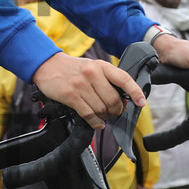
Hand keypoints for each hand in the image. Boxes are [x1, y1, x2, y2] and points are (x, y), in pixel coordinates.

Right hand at [31, 53, 145, 128]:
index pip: (124, 79)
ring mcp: (81, 85)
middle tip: (114, 112)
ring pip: (101, 109)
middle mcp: (92, 74)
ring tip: (102, 116)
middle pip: (113, 99)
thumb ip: (106, 80)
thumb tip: (122, 100)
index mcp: (101, 66)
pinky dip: (95, 122)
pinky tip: (97, 122)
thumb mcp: (92, 67)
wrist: (48, 65)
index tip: (141, 103)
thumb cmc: (73, 69)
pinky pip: (89, 114)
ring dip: (104, 117)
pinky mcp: (71, 96)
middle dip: (116, 110)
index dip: (135, 92)